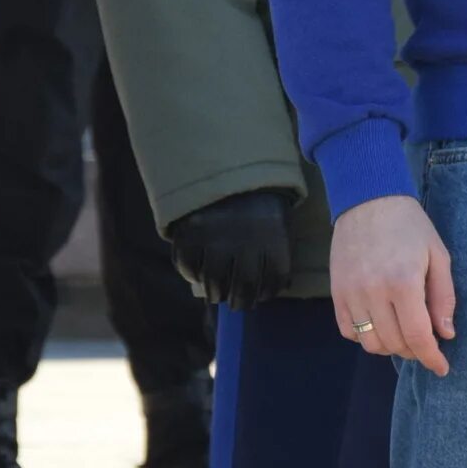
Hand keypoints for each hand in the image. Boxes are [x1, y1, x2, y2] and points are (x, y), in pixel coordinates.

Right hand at [169, 189, 294, 308]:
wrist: (228, 166)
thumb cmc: (258, 201)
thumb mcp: (278, 221)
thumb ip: (278, 254)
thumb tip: (274, 290)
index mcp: (272, 240)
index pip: (272, 284)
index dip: (265, 294)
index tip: (259, 296)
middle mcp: (245, 244)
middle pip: (242, 290)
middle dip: (239, 301)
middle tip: (235, 301)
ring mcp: (215, 240)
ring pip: (214, 285)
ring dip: (215, 293)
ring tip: (216, 291)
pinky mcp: (190, 235)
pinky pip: (188, 267)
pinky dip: (192, 274)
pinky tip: (198, 271)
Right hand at [331, 194, 455, 376]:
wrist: (369, 199)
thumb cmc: (409, 226)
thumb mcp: (438, 255)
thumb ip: (444, 297)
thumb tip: (446, 334)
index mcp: (404, 283)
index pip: (418, 337)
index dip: (432, 359)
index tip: (442, 368)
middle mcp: (373, 292)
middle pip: (395, 344)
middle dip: (415, 351)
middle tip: (426, 342)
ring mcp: (351, 294)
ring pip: (370, 344)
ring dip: (390, 346)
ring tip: (403, 333)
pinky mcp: (336, 293)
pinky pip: (349, 331)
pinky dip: (365, 337)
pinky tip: (380, 324)